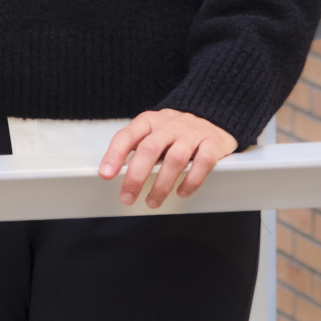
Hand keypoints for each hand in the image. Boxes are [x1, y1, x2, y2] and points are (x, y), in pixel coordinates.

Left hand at [99, 110, 237, 208]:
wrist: (214, 118)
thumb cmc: (176, 133)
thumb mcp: (155, 134)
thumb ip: (139, 149)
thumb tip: (117, 174)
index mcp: (150, 121)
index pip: (128, 135)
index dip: (115, 154)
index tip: (106, 174)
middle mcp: (170, 124)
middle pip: (150, 148)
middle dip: (136, 176)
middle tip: (128, 197)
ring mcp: (192, 132)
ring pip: (175, 159)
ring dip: (162, 185)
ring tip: (153, 202)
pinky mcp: (213, 142)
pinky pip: (202, 163)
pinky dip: (191, 181)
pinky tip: (181, 192)